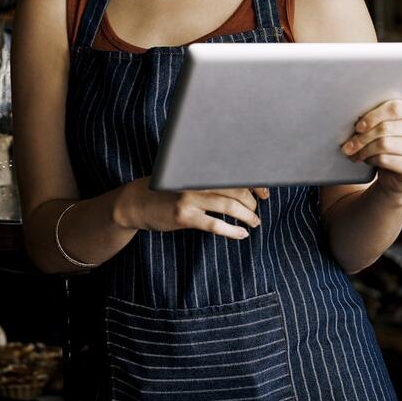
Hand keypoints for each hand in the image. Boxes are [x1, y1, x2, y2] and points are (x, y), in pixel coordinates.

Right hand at [114, 177, 269, 239]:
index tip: (265, 193)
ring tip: (254, 223)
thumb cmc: (166, 189)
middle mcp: (196, 178)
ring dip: (247, 216)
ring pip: (229, 206)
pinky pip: (215, 225)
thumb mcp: (187, 176)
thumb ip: (210, 177)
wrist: (135, 202)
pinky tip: (241, 234)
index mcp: (199, 166)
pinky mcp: (184, 216)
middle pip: (236, 188)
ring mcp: (189, 197)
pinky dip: (232, 230)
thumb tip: (244, 186)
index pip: (235, 171)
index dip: (255, 182)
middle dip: (253, 201)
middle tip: (258, 210)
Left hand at [340, 99, 401, 196]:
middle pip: (388, 127)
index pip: (396, 108)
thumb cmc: (392, 143)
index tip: (358, 126)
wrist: (398, 175)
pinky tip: (366, 160)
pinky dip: (371, 159)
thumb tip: (355, 114)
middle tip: (348, 144)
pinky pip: (386, 159)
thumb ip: (382, 116)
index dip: (373, 116)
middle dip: (363, 136)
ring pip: (385, 144)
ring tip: (353, 152)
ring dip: (364, 149)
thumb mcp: (391, 125)